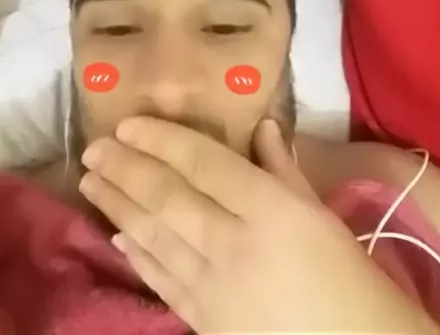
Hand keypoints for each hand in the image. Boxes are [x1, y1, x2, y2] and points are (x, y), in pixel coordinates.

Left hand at [80, 117, 439, 333]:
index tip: (129, 124)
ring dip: (117, 205)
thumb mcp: (322, 215)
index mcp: (271, 209)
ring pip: (155, 235)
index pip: (204, 164)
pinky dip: (136, 255)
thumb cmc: (350, 278)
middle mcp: (233, 242)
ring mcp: (213, 285)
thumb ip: (285, 169)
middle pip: (168, 197)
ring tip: (90, 181)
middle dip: (126, 169)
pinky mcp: (203, 319)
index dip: (163, 140)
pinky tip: (116, 236)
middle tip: (94, 148)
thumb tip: (262, 126)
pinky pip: (161, 280)